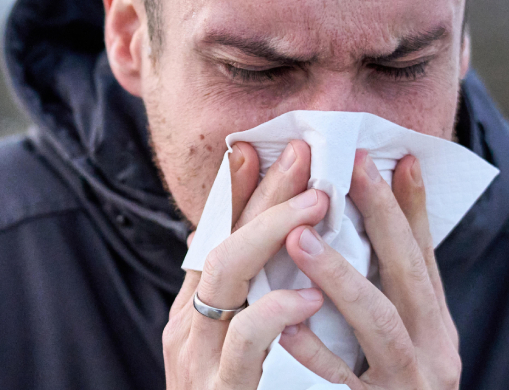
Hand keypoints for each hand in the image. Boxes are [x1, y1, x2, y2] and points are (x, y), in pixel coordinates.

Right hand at [165, 140, 331, 388]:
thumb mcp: (248, 358)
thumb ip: (256, 310)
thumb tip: (285, 251)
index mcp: (198, 320)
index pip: (213, 238)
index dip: (238, 190)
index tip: (263, 144)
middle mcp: (190, 335)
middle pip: (220, 241)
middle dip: (262, 192)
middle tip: (305, 152)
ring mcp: (202, 366)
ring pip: (225, 277)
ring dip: (271, 231)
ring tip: (318, 202)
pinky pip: (246, 345)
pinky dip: (275, 312)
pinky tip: (309, 294)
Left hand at [277, 150, 461, 388]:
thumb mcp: (401, 348)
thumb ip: (389, 296)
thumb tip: (379, 217)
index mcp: (437, 334)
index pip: (425, 259)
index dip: (411, 208)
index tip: (390, 156)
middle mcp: (433, 359)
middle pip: (409, 278)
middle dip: (382, 220)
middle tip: (347, 170)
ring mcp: (406, 389)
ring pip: (380, 326)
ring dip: (341, 277)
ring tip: (300, 237)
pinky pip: (339, 384)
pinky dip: (314, 353)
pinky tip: (284, 324)